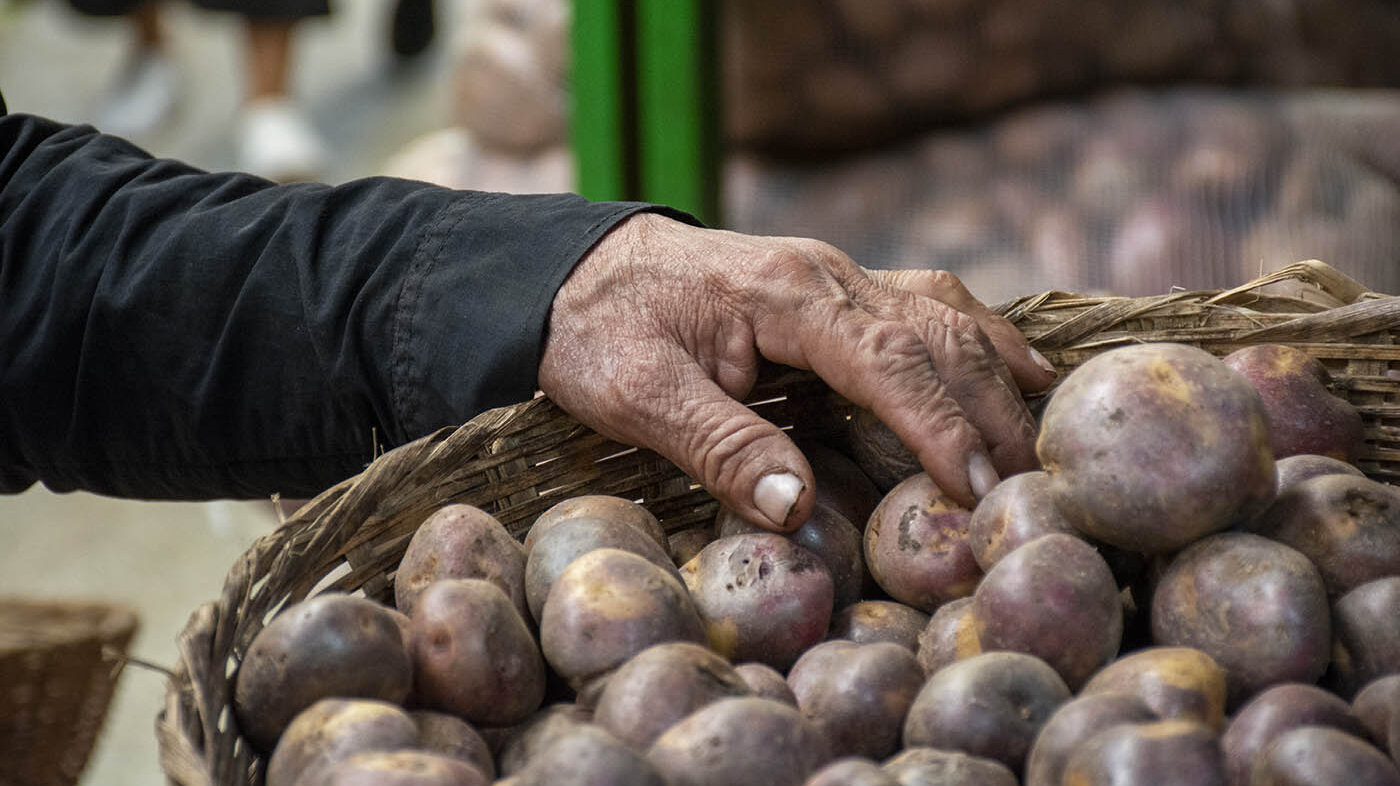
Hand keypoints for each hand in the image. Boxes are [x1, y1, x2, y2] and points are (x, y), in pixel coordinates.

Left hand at [538, 213, 1055, 530]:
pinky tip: (1014, 367)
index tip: (981, 490)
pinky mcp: (830, 291)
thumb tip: (799, 510)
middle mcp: (827, 275)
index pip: (889, 362)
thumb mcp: (638, 395)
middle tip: (1032, 486)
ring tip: (1044, 430)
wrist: (570, 269)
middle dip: (991, 412)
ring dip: (997, 373)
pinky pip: (924, 306)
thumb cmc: (596, 330)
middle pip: (938, 336)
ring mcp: (834, 276)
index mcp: (786, 296)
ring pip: (944, 314)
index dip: (941, 427)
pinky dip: (977, 340)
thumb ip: (720, 446)